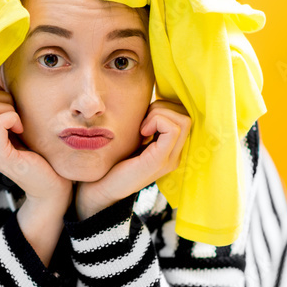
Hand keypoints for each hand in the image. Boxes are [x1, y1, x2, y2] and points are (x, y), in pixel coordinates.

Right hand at [0, 77, 72, 207]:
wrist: (54, 184)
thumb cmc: (40, 150)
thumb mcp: (18, 122)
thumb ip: (4, 104)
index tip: (11, 102)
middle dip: (0, 97)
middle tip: (17, 112)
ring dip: (7, 107)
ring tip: (20, 121)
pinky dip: (12, 117)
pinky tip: (22, 128)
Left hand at [75, 100, 190, 219]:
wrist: (101, 187)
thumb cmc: (113, 160)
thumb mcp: (134, 137)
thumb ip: (147, 123)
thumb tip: (154, 99)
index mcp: (171, 149)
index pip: (184, 116)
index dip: (165, 107)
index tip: (144, 117)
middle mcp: (176, 154)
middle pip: (186, 116)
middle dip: (162, 108)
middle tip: (142, 121)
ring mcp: (170, 159)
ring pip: (182, 120)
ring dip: (159, 114)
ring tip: (142, 128)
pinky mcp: (160, 160)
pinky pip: (172, 129)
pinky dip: (157, 121)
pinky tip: (142, 132)